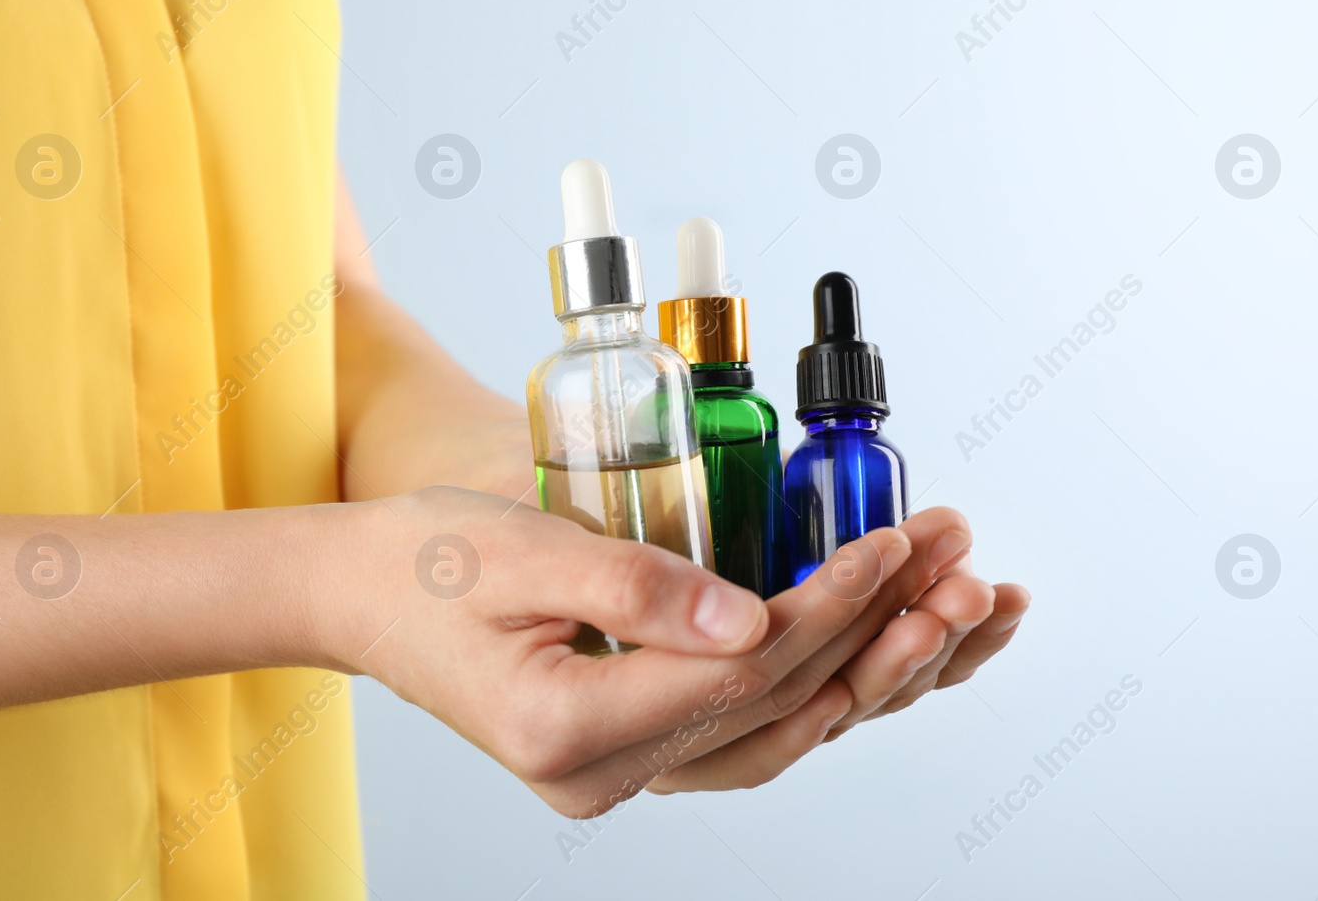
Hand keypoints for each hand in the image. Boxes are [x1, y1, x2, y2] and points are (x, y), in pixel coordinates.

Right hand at [318, 486, 975, 816]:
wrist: (362, 593)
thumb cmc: (427, 558)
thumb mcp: (520, 549)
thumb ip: (632, 584)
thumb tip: (752, 618)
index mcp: (565, 731)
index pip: (737, 675)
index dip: (828, 608)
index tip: (892, 542)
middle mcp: (601, 775)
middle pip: (776, 711)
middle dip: (876, 634)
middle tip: (954, 568)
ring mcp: (621, 773)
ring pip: (780, 734)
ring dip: (873, 669)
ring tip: (952, 609)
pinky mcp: (637, 747)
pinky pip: (752, 729)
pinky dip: (826, 686)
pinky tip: (884, 646)